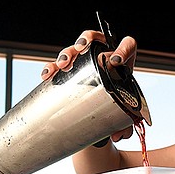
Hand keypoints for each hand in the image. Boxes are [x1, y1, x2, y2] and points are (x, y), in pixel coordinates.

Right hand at [41, 30, 137, 145]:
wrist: (106, 108)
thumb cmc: (120, 104)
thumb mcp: (126, 111)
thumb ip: (127, 123)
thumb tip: (119, 134)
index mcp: (123, 62)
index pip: (128, 45)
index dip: (123, 48)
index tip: (116, 61)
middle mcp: (103, 55)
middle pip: (95, 39)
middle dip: (86, 40)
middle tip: (81, 49)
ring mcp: (85, 61)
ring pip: (75, 49)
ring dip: (67, 53)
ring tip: (63, 64)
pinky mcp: (70, 70)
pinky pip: (58, 65)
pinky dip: (51, 68)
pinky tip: (47, 75)